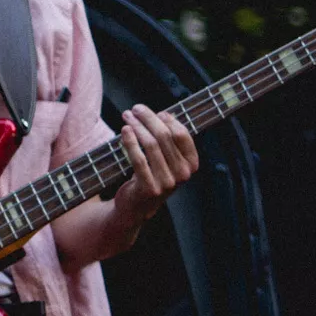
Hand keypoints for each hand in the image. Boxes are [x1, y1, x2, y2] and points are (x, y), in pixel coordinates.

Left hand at [111, 104, 197, 218]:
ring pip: (150, 145)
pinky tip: (124, 130)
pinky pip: (139, 159)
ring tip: (126, 116)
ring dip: (136, 126)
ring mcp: (167, 182)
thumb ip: (168, 139)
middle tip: (135, 109)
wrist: (137, 206)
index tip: (155, 111)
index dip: (168, 120)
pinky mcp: (150, 188)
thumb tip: (163, 114)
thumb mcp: (165, 159)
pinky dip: (130, 141)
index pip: (182, 134)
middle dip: (148, 118)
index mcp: (191, 164)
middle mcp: (183, 174)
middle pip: (164, 136)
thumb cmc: (151, 175)